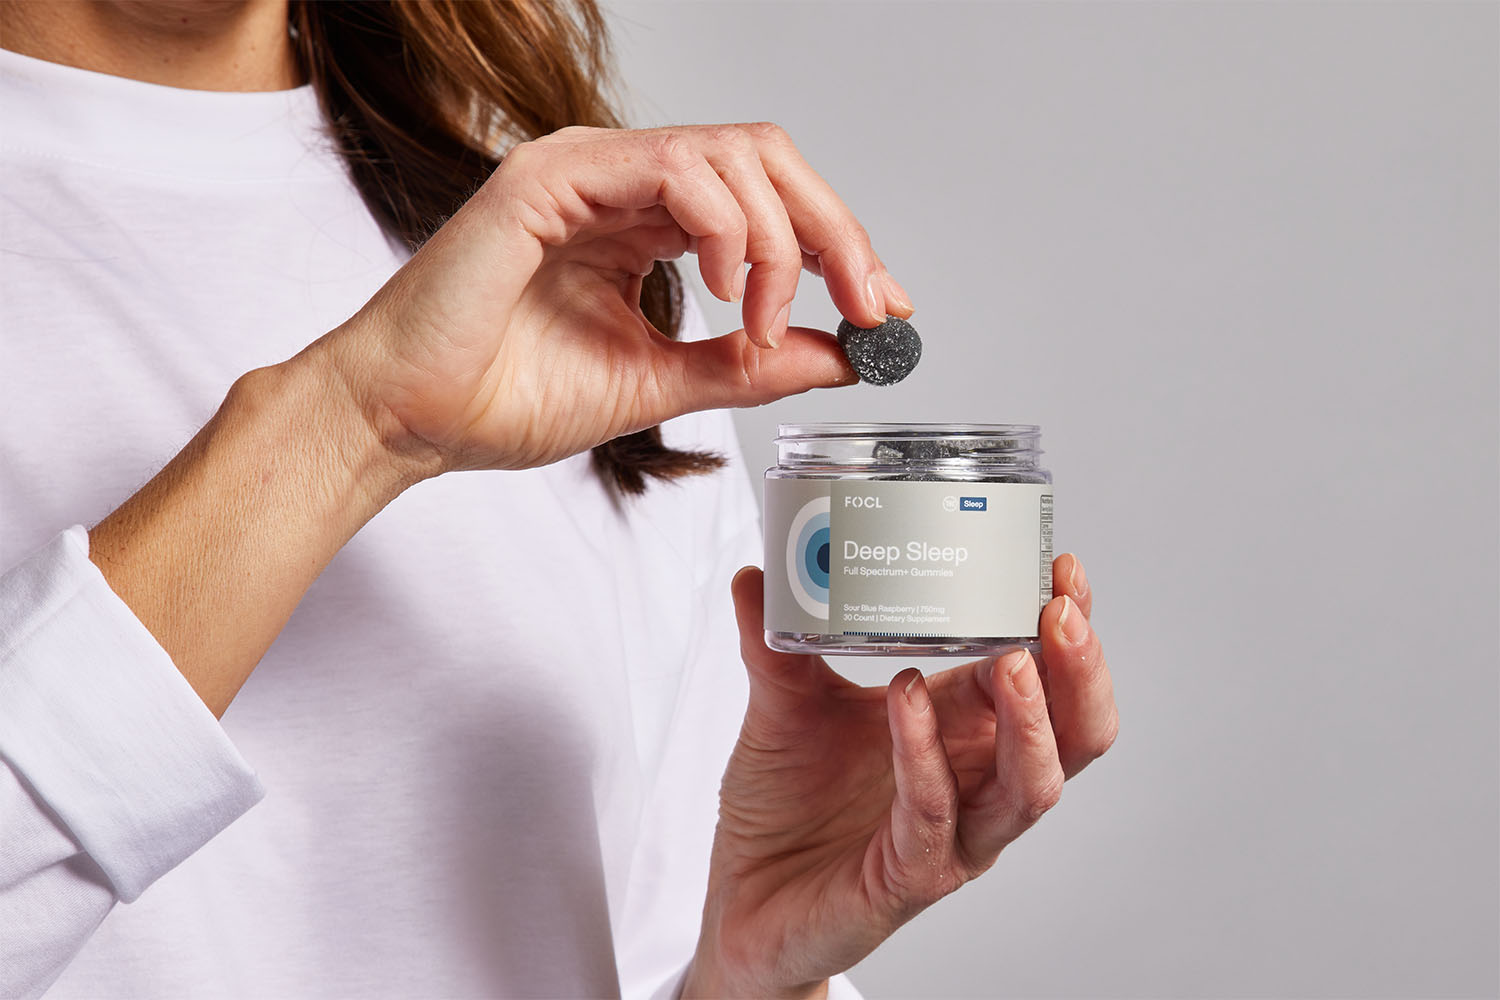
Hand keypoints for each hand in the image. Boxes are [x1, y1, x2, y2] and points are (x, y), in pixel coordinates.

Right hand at [320, 123, 913, 475]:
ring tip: (760, 317)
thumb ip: (744, 364)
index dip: (837, 246)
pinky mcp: (551, 179)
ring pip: (733, 154)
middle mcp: (622, 186)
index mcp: (644, 222)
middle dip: (834, 231)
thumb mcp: (659, 383)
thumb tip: (837, 354)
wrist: (409, 420)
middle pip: (767, 159)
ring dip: (776, 240)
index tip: (881, 309)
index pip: (765, 201)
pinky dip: (721, 225)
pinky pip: (670, 166)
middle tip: (866, 302)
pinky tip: (722, 286)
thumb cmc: (504, 396)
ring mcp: (586, 172)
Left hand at [683, 554, 1117, 997]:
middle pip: (1073, 735)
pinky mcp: (908, 878)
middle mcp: (974, 783)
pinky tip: (906, 700)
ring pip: (1032, 787)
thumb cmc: (785, 807)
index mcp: (962, 729)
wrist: (741, 901)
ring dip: (1032, 721)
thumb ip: (775, 644)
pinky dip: (925, 755)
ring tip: (1012, 660)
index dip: (1065, 625)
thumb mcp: (782, 707)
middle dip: (1079, 670)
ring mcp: (951, 836)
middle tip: (1058, 610)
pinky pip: (934, 816)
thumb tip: (755, 574)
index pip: (1043, 674)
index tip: (1062, 567)